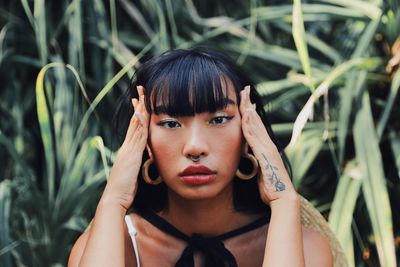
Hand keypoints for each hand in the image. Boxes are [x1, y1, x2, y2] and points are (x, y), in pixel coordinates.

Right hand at [102, 85, 149, 209]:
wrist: (114, 198)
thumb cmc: (124, 190)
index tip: (139, 102)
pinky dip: (139, 124)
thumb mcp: (132, 174)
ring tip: (143, 95)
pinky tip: (141, 113)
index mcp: (128, 150)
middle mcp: (127, 147)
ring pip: (136, 125)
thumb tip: (142, 162)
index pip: (134, 128)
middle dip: (138, 105)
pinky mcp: (131, 155)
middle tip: (140, 90)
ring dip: (140, 110)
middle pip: (134, 122)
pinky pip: (137, 136)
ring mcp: (128, 149)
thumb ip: (136, 165)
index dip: (137, 114)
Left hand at [239, 86, 297, 206]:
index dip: (250, 112)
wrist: (282, 197)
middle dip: (249, 104)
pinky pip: (254, 136)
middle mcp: (267, 144)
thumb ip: (253, 162)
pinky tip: (245, 113)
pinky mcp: (264, 153)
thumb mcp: (258, 171)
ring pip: (255, 124)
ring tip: (244, 95)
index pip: (256, 126)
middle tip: (244, 89)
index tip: (245, 101)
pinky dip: (249, 124)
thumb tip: (245, 158)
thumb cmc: (270, 188)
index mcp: (265, 148)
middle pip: (256, 120)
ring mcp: (267, 148)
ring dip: (249, 109)